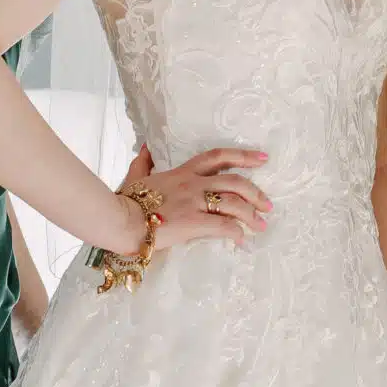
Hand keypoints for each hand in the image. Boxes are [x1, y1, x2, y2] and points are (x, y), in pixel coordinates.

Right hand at [128, 146, 270, 252]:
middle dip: (256, 192)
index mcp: (182, 172)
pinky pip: (223, 226)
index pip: (218, 157)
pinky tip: (240, 239)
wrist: (118, 220)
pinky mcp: (193, 222)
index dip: (243, 156)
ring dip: (251, 215)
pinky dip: (236, 232)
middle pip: (235, 181)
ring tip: (260, 226)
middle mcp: (192, 184)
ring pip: (233, 203)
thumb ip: (143, 162)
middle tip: (268, 204)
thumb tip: (145, 147)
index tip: (263, 159)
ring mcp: (194, 202)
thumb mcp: (135, 176)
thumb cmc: (124, 200)